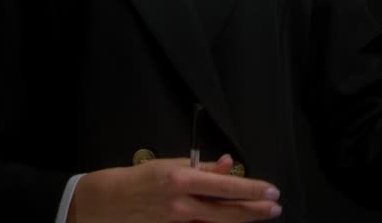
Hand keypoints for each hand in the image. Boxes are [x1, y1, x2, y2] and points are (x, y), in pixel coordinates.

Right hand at [68, 153, 282, 222]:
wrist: (106, 203)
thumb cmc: (139, 179)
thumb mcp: (170, 164)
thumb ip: (201, 168)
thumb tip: (229, 165)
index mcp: (181, 179)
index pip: (227, 187)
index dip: (253, 190)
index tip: (272, 192)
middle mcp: (182, 204)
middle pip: (228, 213)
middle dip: (255, 211)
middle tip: (274, 209)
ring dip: (241, 220)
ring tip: (259, 215)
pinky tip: (229, 220)